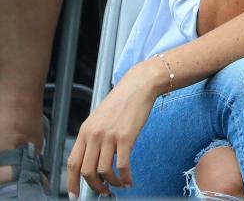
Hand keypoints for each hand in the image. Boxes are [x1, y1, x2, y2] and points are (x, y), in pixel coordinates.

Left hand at [66, 59, 165, 196]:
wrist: (139, 86)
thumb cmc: (122, 101)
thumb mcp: (100, 118)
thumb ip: (94, 137)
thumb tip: (95, 159)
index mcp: (85, 131)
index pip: (72, 163)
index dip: (72, 182)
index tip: (75, 194)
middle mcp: (94, 135)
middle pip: (87, 171)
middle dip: (94, 186)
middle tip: (103, 191)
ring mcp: (109, 136)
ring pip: (104, 170)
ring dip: (111, 183)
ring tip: (118, 185)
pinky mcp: (126, 137)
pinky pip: (122, 165)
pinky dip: (125, 177)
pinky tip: (129, 180)